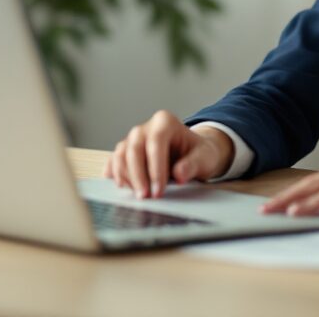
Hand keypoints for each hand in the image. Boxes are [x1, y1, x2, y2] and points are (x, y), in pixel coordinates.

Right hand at [102, 111, 234, 198]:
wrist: (193, 154)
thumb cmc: (199, 154)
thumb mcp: (205, 158)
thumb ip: (193, 165)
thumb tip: (179, 174)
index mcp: (165, 122)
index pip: (155, 142)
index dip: (155, 168)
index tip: (158, 190)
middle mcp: (145, 128)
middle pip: (133, 148)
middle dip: (138, 175)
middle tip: (146, 197)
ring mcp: (132, 140)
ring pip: (120, 155)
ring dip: (126, 178)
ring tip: (139, 195)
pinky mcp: (125, 152)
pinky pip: (114, 162)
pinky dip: (116, 175)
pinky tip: (123, 187)